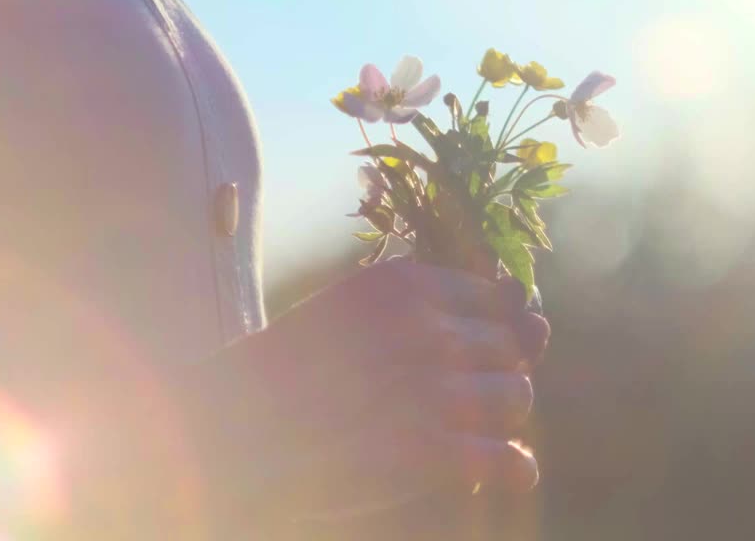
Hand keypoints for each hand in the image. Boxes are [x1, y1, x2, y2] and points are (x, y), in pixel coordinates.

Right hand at [179, 258, 550, 527]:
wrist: (225, 433)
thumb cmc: (286, 373)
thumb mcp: (353, 310)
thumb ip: (424, 307)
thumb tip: (528, 314)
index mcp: (408, 284)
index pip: (497, 299)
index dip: (488, 333)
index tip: (467, 356)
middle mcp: (429, 328)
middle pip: (512, 348)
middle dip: (493, 375)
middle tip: (458, 401)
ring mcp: (435, 390)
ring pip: (517, 398)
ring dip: (500, 419)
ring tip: (467, 432)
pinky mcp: (433, 452)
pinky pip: (511, 458)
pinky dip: (511, 467)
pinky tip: (499, 470)